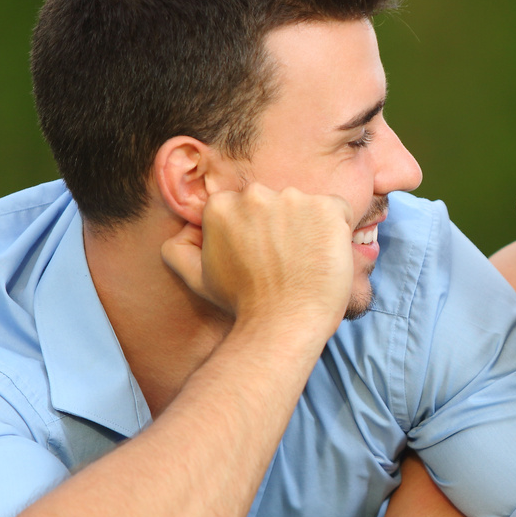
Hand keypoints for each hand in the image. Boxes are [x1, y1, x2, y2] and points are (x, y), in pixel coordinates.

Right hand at [161, 182, 355, 331]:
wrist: (283, 322)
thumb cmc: (243, 304)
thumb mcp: (197, 278)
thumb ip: (179, 250)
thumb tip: (183, 232)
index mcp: (221, 204)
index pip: (248, 207)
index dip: (259, 233)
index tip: (263, 258)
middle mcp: (255, 194)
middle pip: (277, 202)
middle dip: (283, 226)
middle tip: (286, 262)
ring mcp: (293, 198)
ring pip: (306, 206)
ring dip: (310, 228)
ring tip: (305, 262)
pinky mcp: (326, 207)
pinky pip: (337, 210)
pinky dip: (336, 230)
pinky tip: (324, 257)